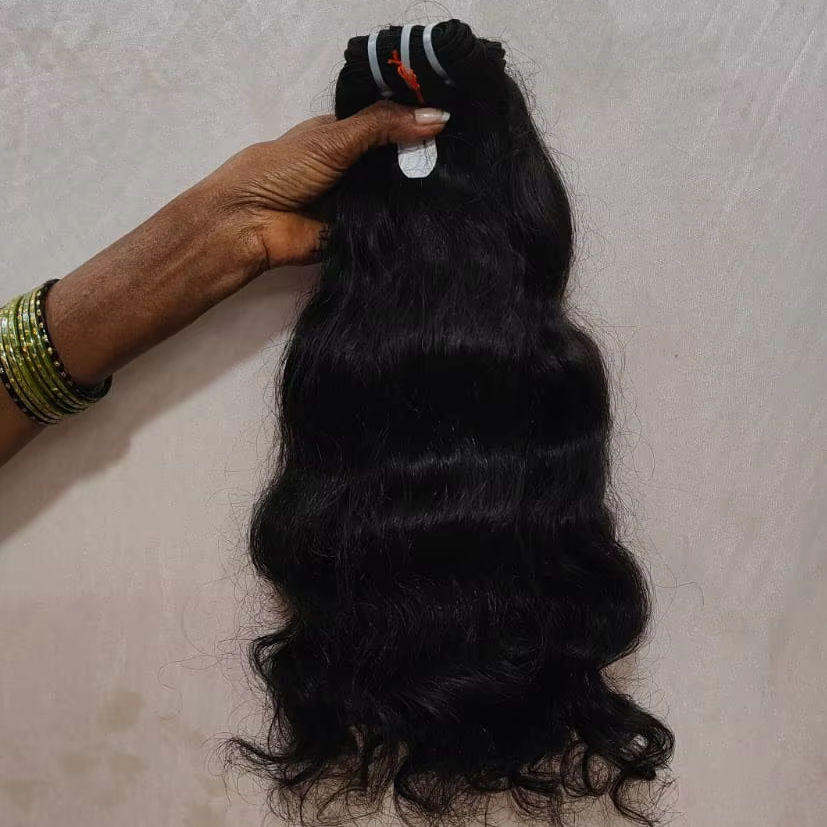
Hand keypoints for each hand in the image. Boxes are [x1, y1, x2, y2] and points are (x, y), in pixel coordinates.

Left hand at [200, 101, 449, 270]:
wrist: (250, 226)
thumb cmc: (281, 171)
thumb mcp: (334, 138)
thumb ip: (383, 126)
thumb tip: (439, 117)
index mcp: (341, 136)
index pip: (388, 124)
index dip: (417, 121)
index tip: (457, 120)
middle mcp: (351, 168)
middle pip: (396, 161)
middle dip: (424, 159)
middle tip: (465, 156)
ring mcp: (357, 203)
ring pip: (397, 195)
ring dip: (420, 192)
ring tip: (461, 184)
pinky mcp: (361, 235)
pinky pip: (390, 227)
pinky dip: (408, 222)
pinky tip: (439, 215)